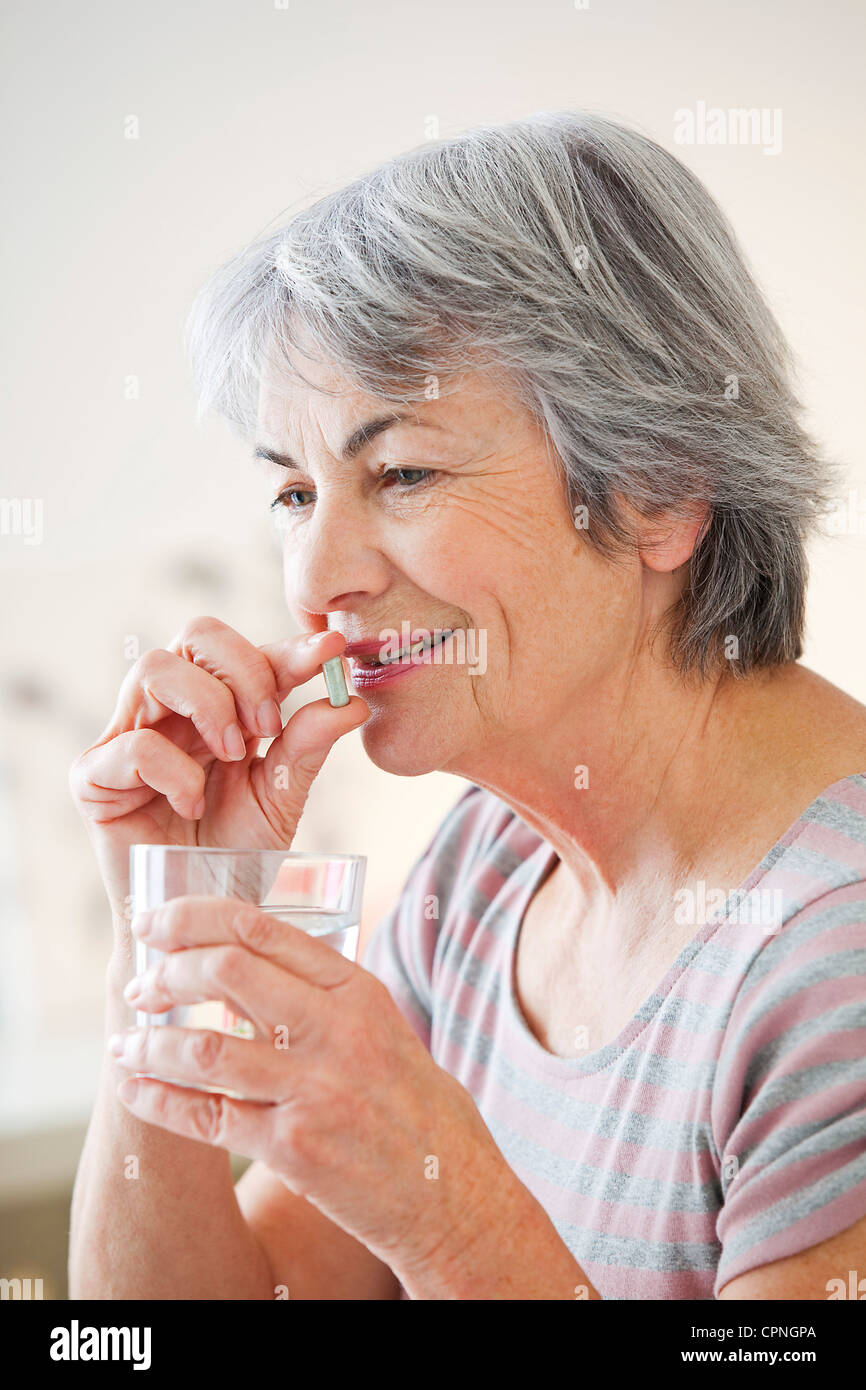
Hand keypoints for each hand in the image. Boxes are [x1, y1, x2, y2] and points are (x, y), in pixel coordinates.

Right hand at [68, 616, 368, 953]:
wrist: (199, 920)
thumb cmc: (234, 856)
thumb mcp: (282, 796)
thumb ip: (308, 746)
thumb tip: (351, 701)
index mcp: (217, 707)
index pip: (248, 653)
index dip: (289, 647)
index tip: (332, 650)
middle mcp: (170, 712)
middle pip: (195, 634)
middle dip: (244, 669)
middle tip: (269, 727)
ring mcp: (127, 737)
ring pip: (155, 669)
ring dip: (209, 707)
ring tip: (234, 757)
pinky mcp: (93, 778)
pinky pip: (133, 745)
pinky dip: (175, 773)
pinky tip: (193, 805)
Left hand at [111, 894, 507, 1274]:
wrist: (451, 1191)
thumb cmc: (414, 1106)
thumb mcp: (381, 1027)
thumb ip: (320, 995)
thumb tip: (238, 967)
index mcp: (358, 990)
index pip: (261, 929)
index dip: (194, 918)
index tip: (156, 923)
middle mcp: (337, 1030)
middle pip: (226, 972)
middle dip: (167, 971)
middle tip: (140, 985)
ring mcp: (315, 1090)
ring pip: (206, 1047)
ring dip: (151, 1041)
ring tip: (126, 1041)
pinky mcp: (295, 1148)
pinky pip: (207, 1116)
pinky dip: (159, 1100)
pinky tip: (134, 1090)